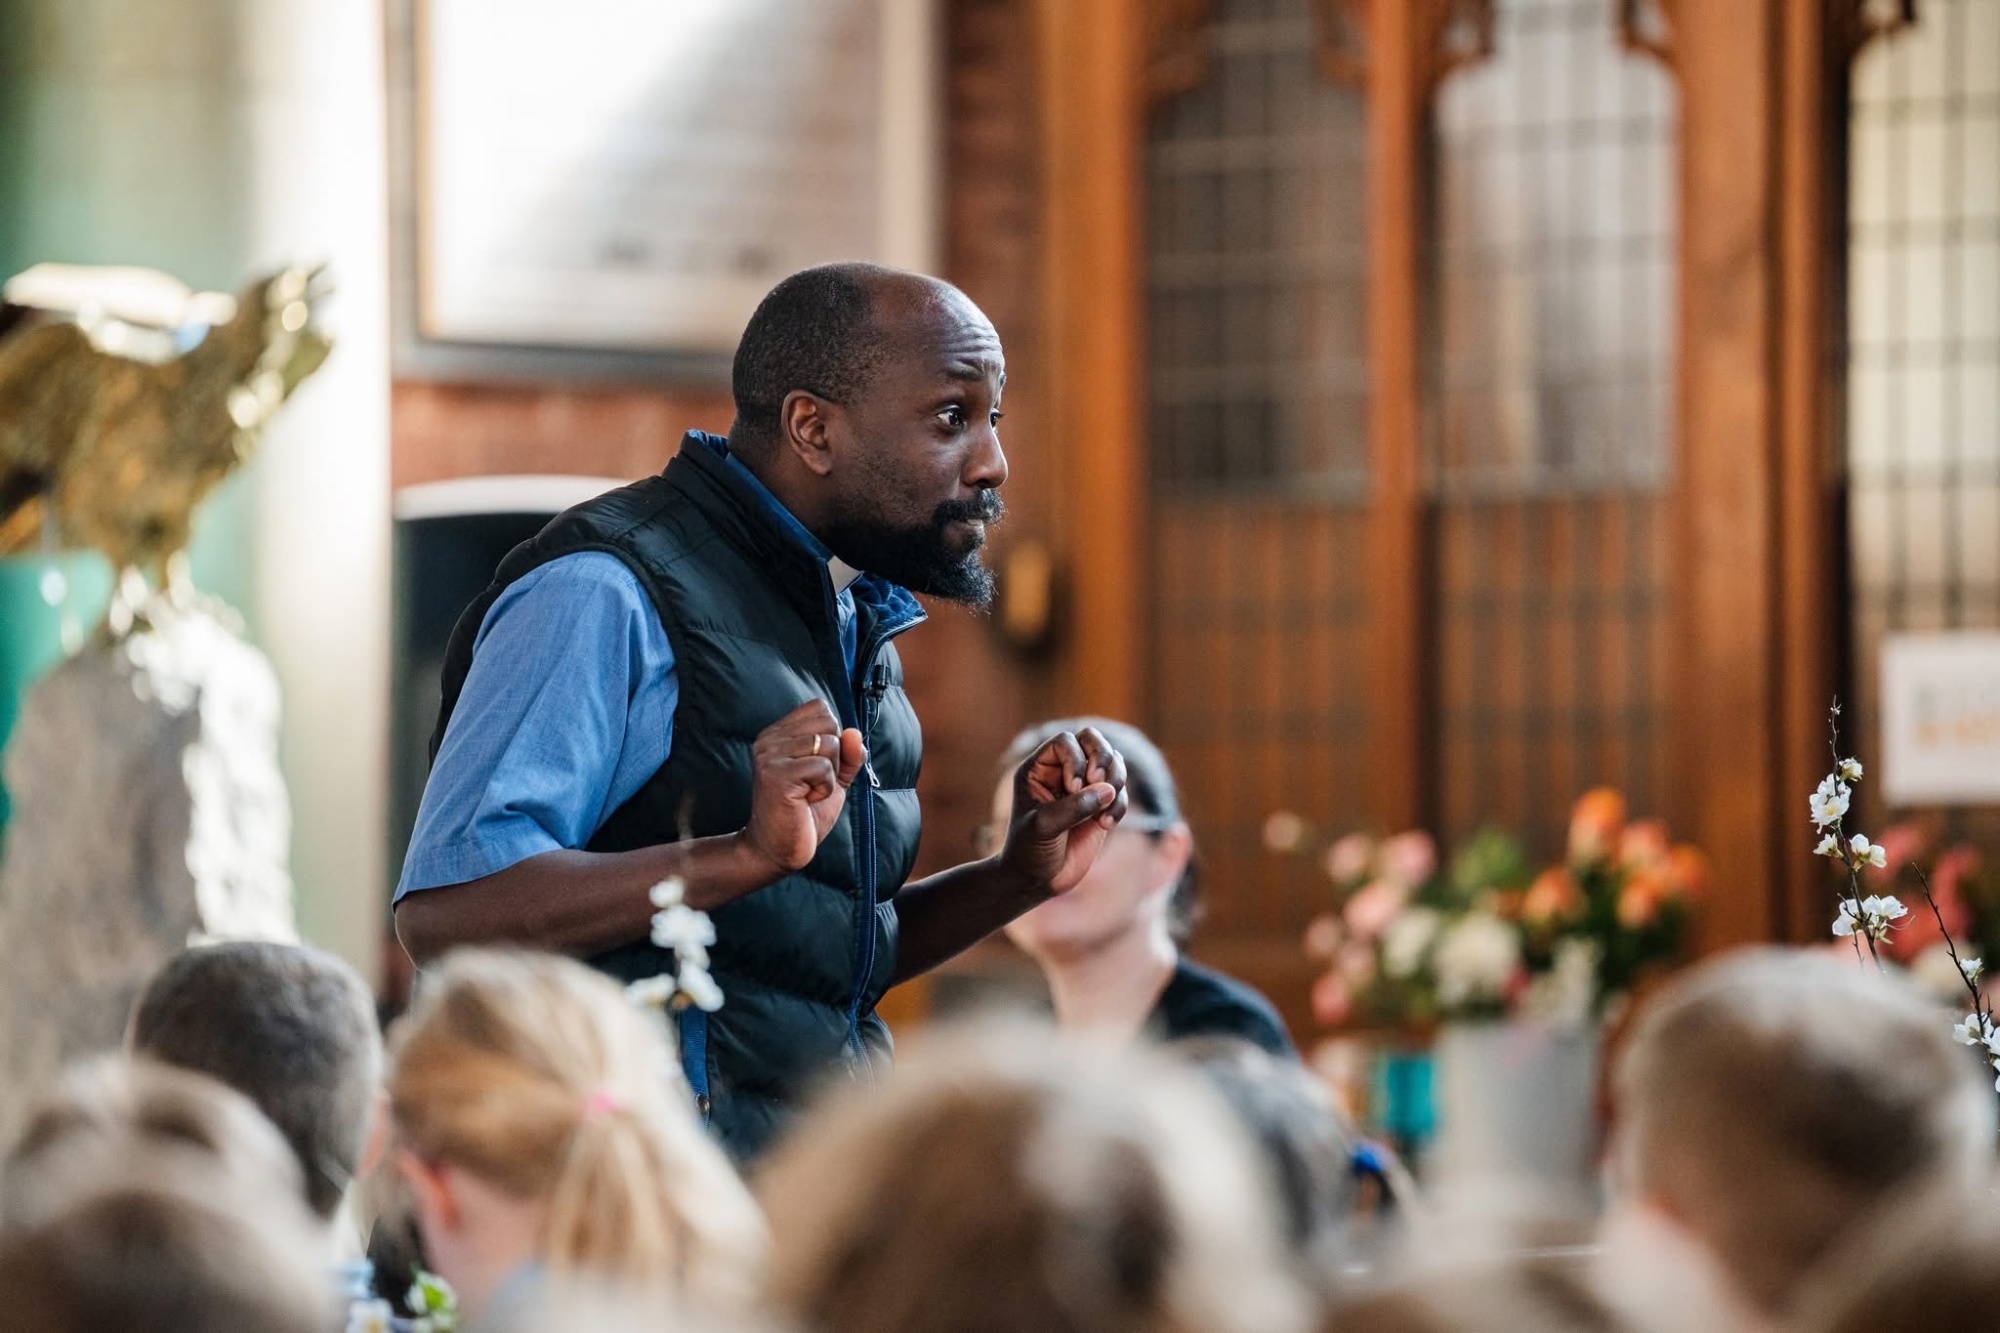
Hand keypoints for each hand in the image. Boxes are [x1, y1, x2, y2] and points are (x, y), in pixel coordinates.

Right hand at [742, 701, 864, 874]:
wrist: (777, 849)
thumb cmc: (803, 814)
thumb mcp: (834, 779)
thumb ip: (848, 755)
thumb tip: (855, 733)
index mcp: (778, 734)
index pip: (819, 708)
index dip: (833, 737)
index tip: (816, 767)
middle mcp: (769, 740)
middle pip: (828, 722)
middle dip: (834, 756)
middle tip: (812, 783)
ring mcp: (770, 756)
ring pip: (829, 744)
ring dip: (829, 776)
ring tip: (807, 793)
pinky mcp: (776, 775)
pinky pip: (823, 767)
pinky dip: (824, 788)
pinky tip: (806, 801)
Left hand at [997, 727, 1128, 896]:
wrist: (1036, 880)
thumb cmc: (1028, 851)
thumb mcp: (1043, 826)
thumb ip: (1074, 807)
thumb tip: (1108, 790)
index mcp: (1039, 768)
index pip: (1065, 742)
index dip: (1076, 759)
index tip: (1073, 788)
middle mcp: (1062, 772)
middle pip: (1093, 740)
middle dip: (1103, 758)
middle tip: (1100, 780)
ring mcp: (1083, 788)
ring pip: (1112, 763)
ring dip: (1116, 781)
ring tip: (1103, 812)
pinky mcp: (1100, 806)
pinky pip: (1120, 792)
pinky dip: (1118, 806)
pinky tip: (1104, 825)